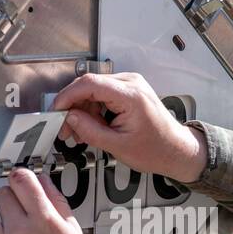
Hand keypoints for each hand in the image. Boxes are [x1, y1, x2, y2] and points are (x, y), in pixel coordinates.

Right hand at [52, 72, 207, 182]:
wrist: (176, 150)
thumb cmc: (156, 149)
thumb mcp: (118, 146)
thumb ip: (90, 131)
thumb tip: (70, 118)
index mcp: (131, 95)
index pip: (90, 84)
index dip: (68, 96)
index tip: (56, 111)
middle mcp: (131, 83)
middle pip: (89, 86)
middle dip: (73, 107)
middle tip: (65, 129)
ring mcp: (130, 85)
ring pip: (93, 90)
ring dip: (82, 110)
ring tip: (79, 133)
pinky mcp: (128, 91)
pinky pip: (102, 94)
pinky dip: (92, 110)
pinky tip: (90, 126)